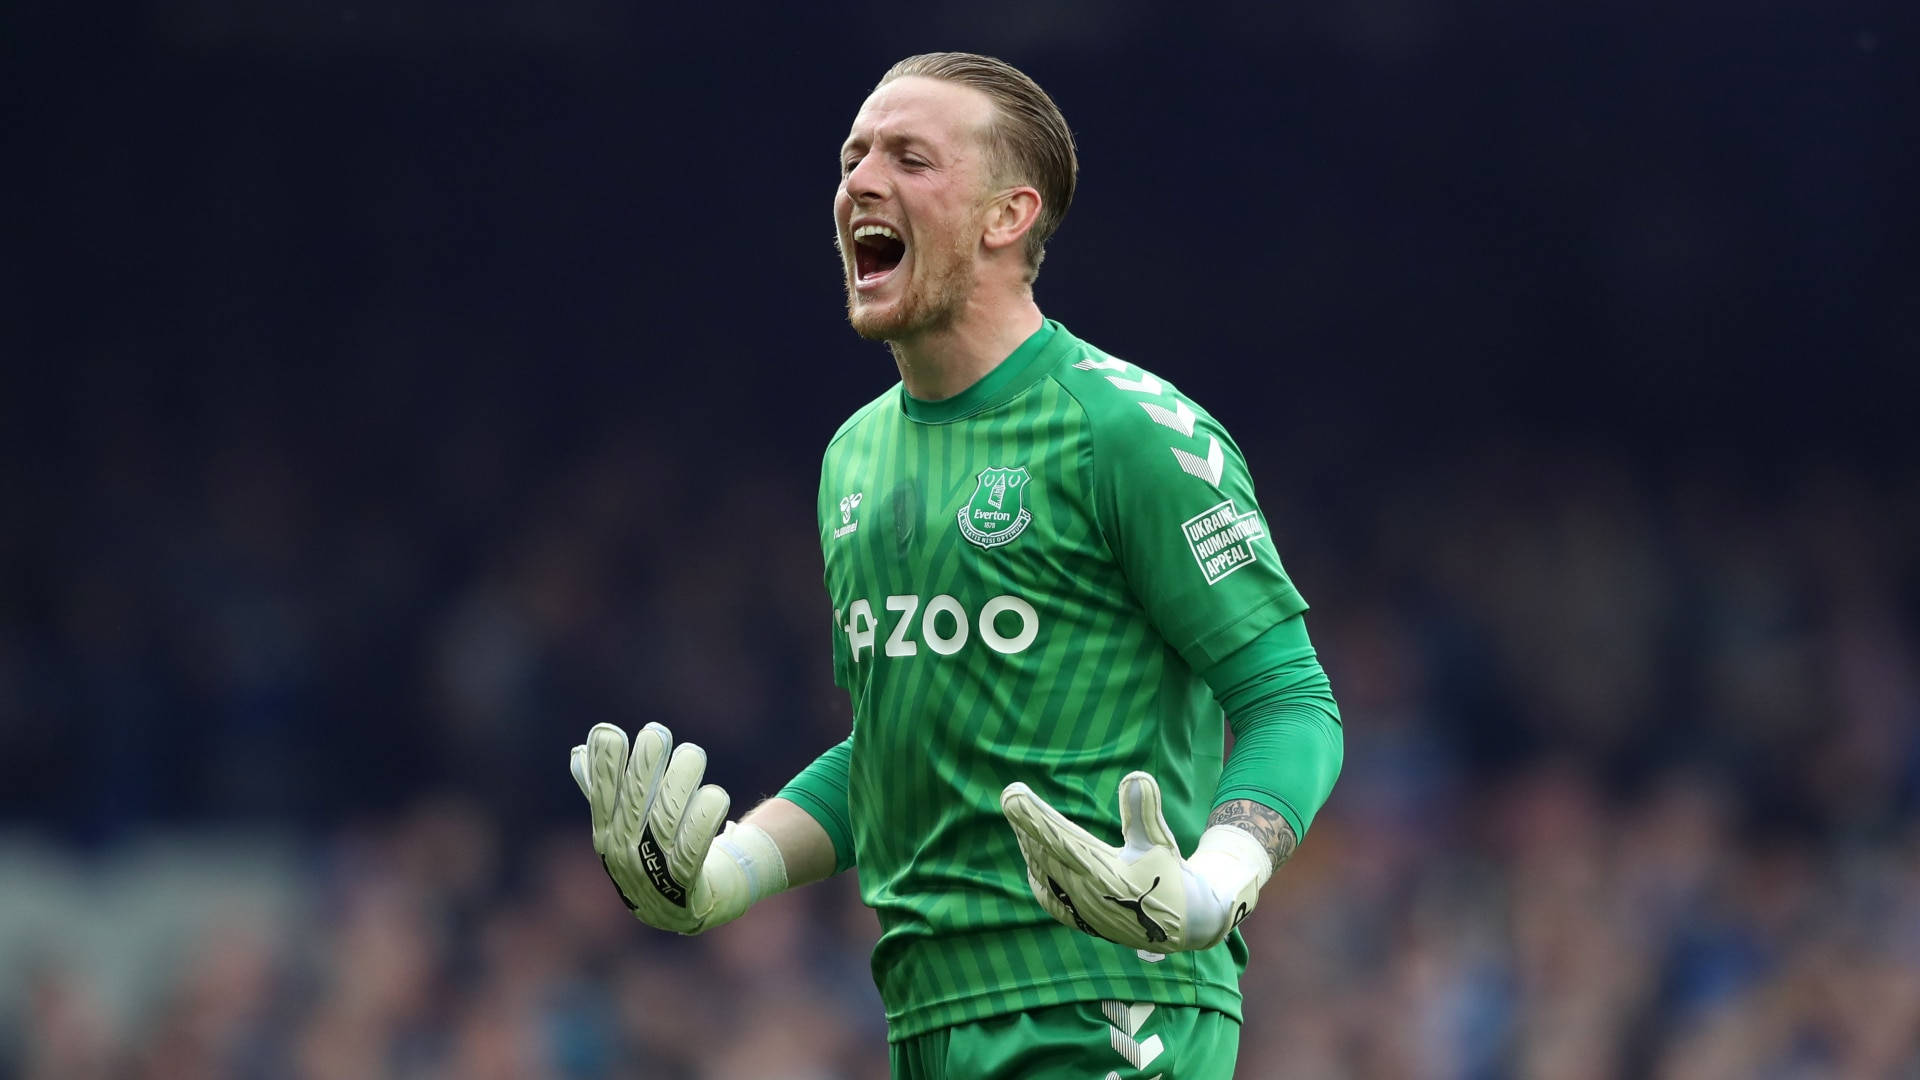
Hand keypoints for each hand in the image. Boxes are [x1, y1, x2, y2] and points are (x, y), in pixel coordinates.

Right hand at [571, 722, 780, 934]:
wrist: (682, 909)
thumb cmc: (653, 853)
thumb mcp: (624, 825)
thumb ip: (604, 790)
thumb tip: (579, 751)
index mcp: (606, 832)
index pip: (599, 794)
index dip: (603, 765)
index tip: (612, 733)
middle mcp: (625, 851)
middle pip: (634, 801)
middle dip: (644, 764)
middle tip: (658, 734)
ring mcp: (653, 869)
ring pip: (667, 818)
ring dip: (681, 781)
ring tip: (693, 755)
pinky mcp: (685, 883)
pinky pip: (694, 847)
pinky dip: (705, 817)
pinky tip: (714, 795)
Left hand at [1000, 771, 1271, 952]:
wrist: (1181, 924)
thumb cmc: (1170, 875)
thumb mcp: (1161, 840)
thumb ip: (1144, 810)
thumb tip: (1135, 775)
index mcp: (1106, 872)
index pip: (1060, 838)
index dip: (1034, 817)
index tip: (1013, 795)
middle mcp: (1087, 893)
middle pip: (1044, 852)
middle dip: (1026, 825)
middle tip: (1011, 797)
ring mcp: (1081, 909)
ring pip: (1043, 872)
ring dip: (1029, 845)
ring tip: (1019, 820)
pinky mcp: (1081, 920)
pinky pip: (1048, 896)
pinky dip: (1037, 873)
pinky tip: (1032, 859)